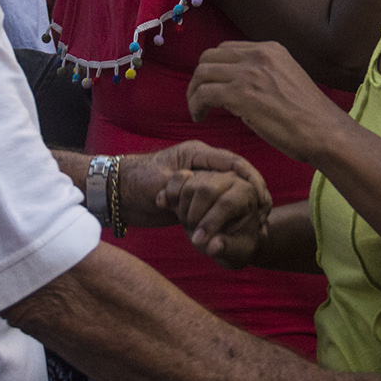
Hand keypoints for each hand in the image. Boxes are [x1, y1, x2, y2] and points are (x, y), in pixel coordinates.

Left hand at [118, 141, 271, 263]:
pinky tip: (242, 227)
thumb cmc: (135, 181)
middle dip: (253, 193)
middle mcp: (202, 166)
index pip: (233, 162)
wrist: (115, 194)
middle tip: (265, 213)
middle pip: (236, 177)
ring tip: (260, 222)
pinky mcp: (195, 198)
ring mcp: (200, 181)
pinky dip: (230, 214)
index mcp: (197, 153)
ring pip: (230, 191)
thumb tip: (210, 194)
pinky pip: (218, 204)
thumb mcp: (162, 182)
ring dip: (243, 206)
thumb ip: (185, 185)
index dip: (251, 179)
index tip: (262, 197)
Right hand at [165, 170, 269, 267]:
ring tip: (190, 227)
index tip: (198, 242)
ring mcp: (210, 175)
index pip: (226, 202)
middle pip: (205, 189)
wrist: (229, 235)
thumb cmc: (239, 244)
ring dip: (183, 210)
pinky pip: (176, 180)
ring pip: (189, 186)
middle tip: (193, 236)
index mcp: (247, 193)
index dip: (210, 223)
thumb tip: (212, 246)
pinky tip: (164, 206)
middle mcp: (230, 178)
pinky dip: (168, 194)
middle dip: (195, 216)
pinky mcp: (194, 177)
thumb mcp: (238, 251)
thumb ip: (227, 248)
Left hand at [188, 41, 349, 163]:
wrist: (324, 131)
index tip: (213, 86)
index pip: (227, 49)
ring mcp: (248, 73)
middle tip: (199, 98)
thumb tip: (235, 87)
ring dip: (194, 93)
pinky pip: (204, 94)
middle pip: (209, 57)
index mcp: (270, 49)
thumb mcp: (285, 80)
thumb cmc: (308, 116)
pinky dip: (196, 105)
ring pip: (202, 73)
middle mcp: (258, 55)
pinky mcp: (241, 94)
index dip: (214, 68)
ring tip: (197, 110)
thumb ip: (261, 76)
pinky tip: (200, 117)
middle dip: (199, 78)